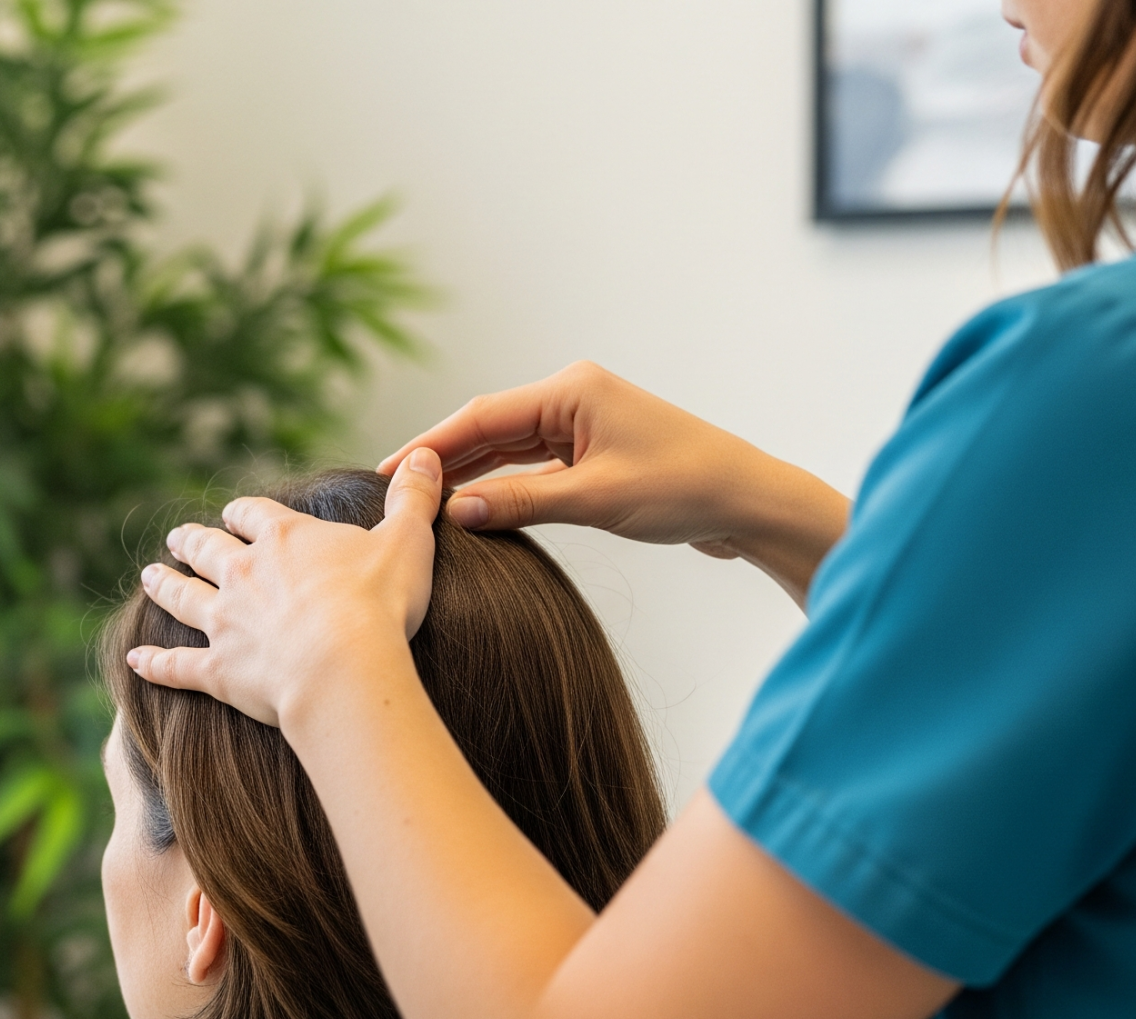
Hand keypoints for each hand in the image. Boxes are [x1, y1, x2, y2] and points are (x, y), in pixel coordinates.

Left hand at [126, 449, 444, 728]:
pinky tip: (134, 661)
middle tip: (177, 539)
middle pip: (209, 550)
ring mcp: (226, 622)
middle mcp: (245, 574)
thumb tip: (427, 456)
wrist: (344, 666)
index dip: (244, 514)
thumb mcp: (408, 540)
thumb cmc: (380, 603)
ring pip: (182, 598)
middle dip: (193, 543)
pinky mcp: (218, 670)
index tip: (235, 514)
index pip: (255, 515)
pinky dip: (155, 665)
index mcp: (286, 539)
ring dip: (164, 587)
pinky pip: (177, 666)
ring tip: (148, 578)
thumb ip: (414, 499)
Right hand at [379, 361, 849, 605]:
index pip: (480, 417)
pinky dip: (504, 487)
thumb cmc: (685, 488)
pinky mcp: (595, 454)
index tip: (388, 473)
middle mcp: (573, 398)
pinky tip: (474, 509)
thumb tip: (455, 512)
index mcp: (571, 390)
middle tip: (391, 495)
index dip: (428, 447)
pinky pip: (533, 467)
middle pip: (488, 430)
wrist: (748, 502)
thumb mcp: (596, 500)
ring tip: (420, 505)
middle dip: (441, 461)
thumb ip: (522, 503)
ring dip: (470, 476)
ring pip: (508, 450)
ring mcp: (584, 426)